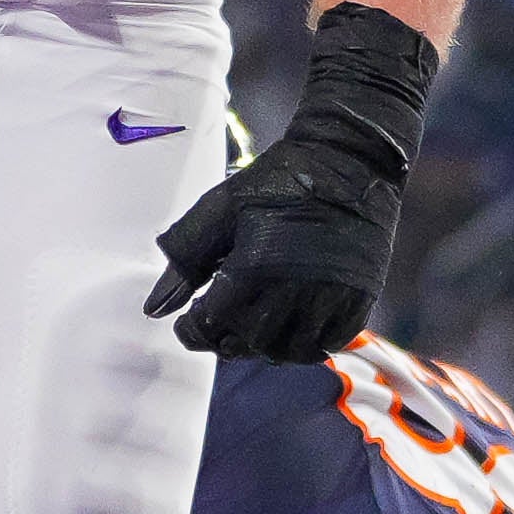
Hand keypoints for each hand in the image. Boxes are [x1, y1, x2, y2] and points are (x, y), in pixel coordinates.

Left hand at [149, 5, 435, 362]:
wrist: (349, 161)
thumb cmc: (280, 180)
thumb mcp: (221, 208)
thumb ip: (185, 259)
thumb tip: (156, 308)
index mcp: (255, 266)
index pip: (211, 326)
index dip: (192, 331)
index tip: (188, 324)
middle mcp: (294, 289)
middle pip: (249, 344)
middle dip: (226, 339)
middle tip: (220, 322)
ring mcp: (330, 298)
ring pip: (288, 353)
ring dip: (265, 347)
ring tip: (254, 326)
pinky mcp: (357, 300)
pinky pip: (327, 345)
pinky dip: (304, 346)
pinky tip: (291, 327)